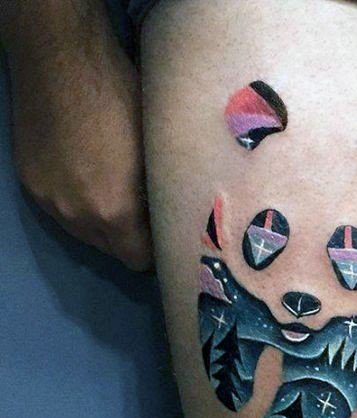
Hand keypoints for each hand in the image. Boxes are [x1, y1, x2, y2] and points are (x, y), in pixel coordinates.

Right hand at [2, 1, 151, 269]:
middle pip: (111, 251)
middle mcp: (79, 217)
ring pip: (84, 235)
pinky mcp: (30, 184)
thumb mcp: (155, 152)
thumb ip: (159, 196)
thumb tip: (168, 219)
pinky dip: (77, 205)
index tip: (164, 234)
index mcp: (115, 211)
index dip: (155, 250)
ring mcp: (50, 202)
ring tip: (114, 193)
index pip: (139, 260)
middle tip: (143, 214)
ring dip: (102, 224)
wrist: (62, 60)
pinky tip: (86, 178)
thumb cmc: (123, 100)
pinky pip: (61, 213)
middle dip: (129, 239)